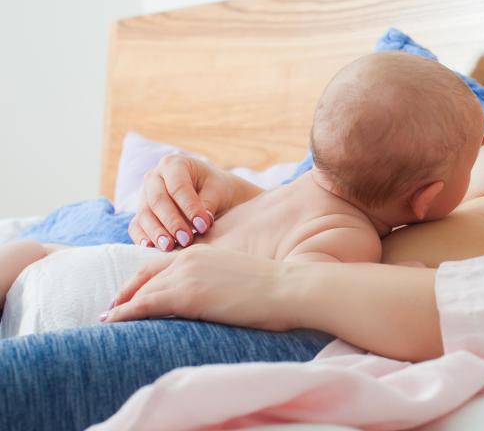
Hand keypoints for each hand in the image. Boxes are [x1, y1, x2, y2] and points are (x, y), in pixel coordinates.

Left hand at [103, 244, 296, 331]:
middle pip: (145, 275)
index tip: (130, 292)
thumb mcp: (239, 277)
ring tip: (108, 319)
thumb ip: (219, 281)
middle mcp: (189, 257)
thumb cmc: (274, 288)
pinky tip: (113, 321)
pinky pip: (144, 304)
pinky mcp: (185, 294)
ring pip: (142, 291)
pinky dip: (125, 313)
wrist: (286, 288)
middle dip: (126, 291)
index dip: (142, 278)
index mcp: (204, 251)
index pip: (162, 264)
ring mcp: (186, 275)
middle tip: (111, 307)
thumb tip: (217, 298)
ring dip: (121, 305)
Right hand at [128, 155, 238, 251]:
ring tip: (171, 247)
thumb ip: (208, 204)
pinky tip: (150, 247)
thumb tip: (200, 223)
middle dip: (172, 222)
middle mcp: (154, 177)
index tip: (203, 225)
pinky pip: (136, 225)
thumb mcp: (218, 191)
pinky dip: (141, 237)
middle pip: (157, 200)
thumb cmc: (216, 189)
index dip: (189, 207)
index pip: (177, 186)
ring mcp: (144, 195)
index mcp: (174, 164)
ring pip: (145, 214)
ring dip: (157, 232)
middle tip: (187, 239)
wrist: (213, 194)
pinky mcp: (141, 213)